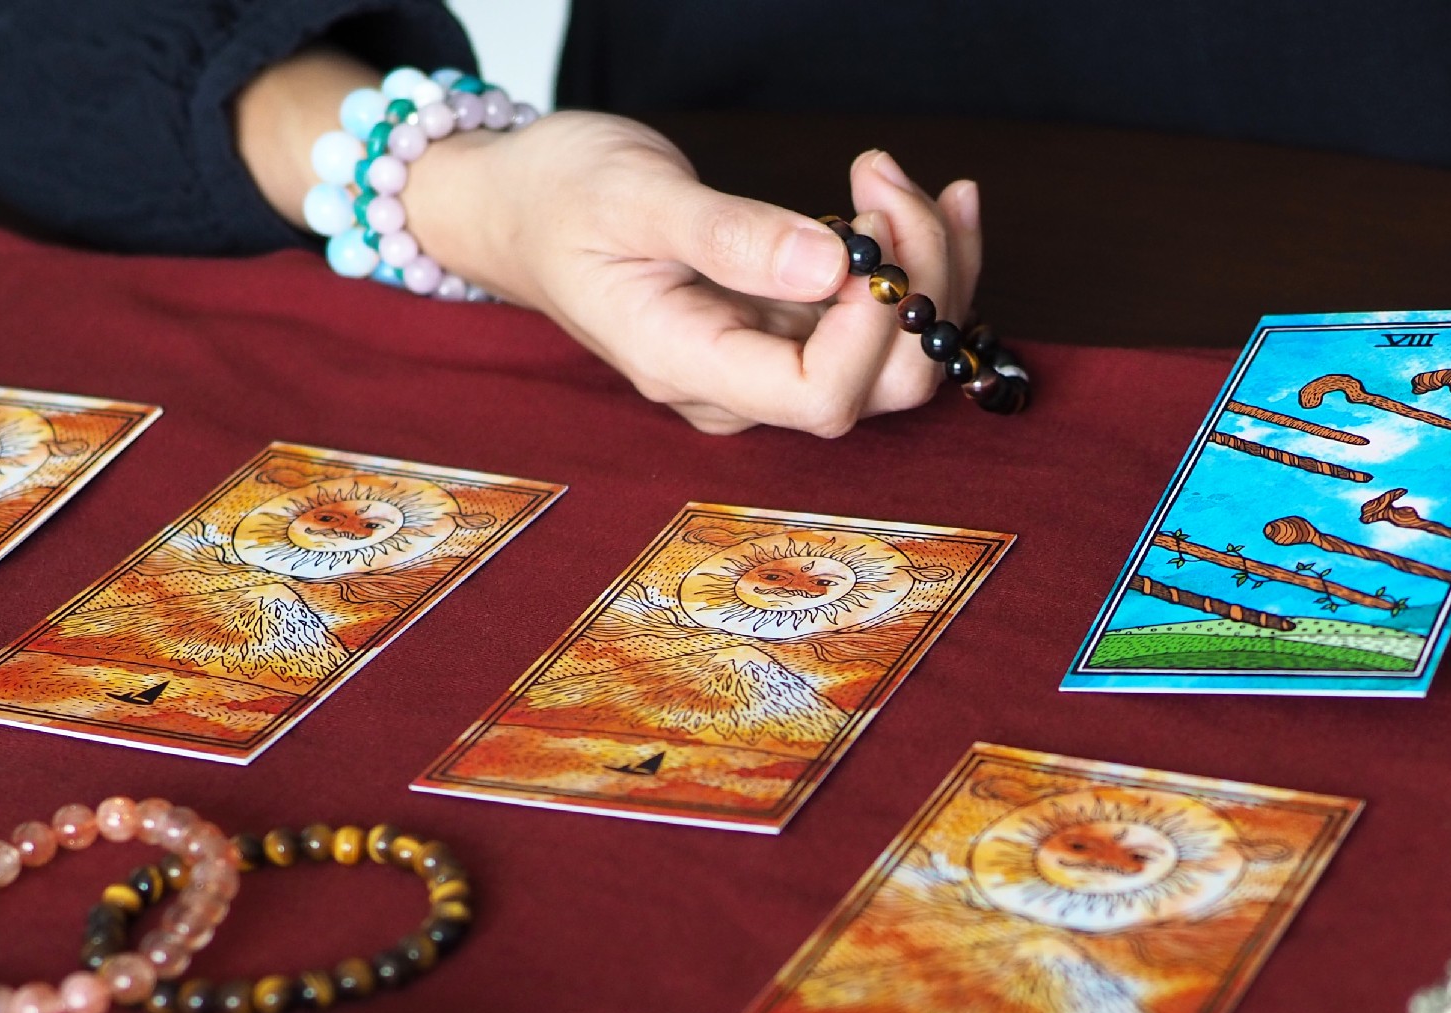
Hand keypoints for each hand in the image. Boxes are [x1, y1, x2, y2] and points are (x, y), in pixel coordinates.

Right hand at [411, 117, 980, 435]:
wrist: (516, 205)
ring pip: (898, 358)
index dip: (870, 328)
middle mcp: (739, 386)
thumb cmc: (556, 196)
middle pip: (880, 385)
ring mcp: (768, 361)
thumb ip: (728, 235)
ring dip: (931, 270)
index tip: (868, 236)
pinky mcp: (790, 328)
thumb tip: (831, 266)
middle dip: (917, 283)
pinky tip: (934, 201)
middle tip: (888, 180)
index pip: (819, 394)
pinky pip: (879, 322)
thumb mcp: (631, 195)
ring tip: (903, 180)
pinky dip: (919, 262)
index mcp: (688, 366)